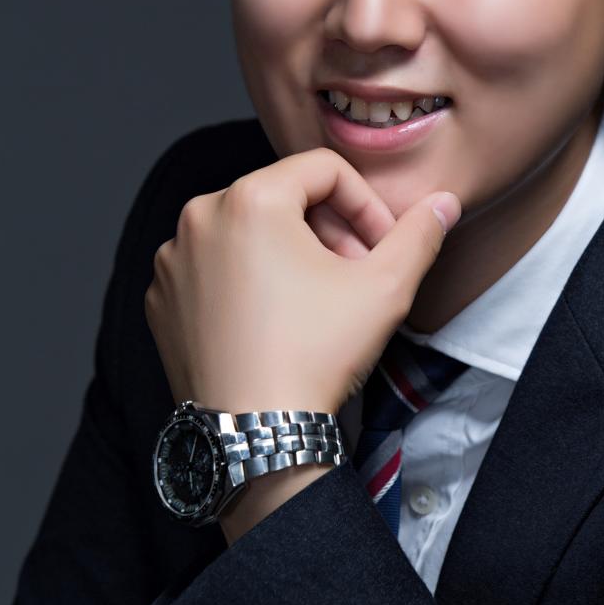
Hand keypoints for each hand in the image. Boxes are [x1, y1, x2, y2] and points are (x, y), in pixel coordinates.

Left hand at [144, 147, 461, 419]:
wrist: (256, 433)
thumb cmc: (316, 356)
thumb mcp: (387, 288)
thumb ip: (419, 234)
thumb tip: (443, 204)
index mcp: (249, 199)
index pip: (323, 171)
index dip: (366, 206)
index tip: (382, 248)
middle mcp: (199, 218)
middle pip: (282, 199)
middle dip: (328, 231)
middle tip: (355, 277)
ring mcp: (173, 261)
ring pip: (246, 233)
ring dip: (288, 255)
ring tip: (316, 302)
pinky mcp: (160, 300)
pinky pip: (213, 269)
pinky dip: (247, 282)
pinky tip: (274, 322)